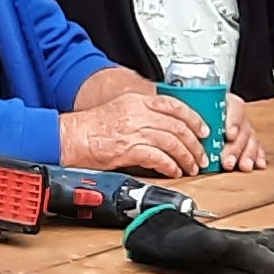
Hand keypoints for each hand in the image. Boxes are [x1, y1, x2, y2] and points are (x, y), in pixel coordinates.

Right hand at [61, 90, 211, 178]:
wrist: (71, 137)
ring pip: (173, 143)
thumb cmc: (90, 127)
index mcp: (137, 101)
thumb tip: (163, 126)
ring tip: (191, 167)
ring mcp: (134, 131)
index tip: (202, 130)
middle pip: (178, 127)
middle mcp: (138, 114)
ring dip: (186, 158)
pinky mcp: (129, 150)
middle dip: (194, 144)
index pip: (174, 106)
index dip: (193, 119)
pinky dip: (170, 166)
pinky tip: (174, 172)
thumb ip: (141, 113)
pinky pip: (159, 158)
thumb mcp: (119, 109)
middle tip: (201, 155)